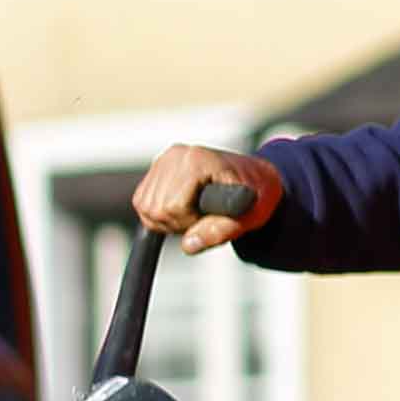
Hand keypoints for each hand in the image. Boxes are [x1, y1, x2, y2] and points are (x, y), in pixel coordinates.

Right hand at [134, 141, 284, 255]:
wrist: (256, 179)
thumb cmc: (257, 196)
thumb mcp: (248, 218)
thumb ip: (219, 232)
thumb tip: (188, 245)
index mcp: (197, 160)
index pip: (172, 207)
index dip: (190, 222)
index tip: (213, 218)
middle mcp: (176, 155)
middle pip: (155, 208)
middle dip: (178, 223)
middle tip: (204, 218)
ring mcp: (164, 160)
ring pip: (145, 207)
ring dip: (169, 220)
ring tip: (196, 213)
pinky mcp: (157, 167)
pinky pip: (142, 202)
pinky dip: (160, 214)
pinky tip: (183, 209)